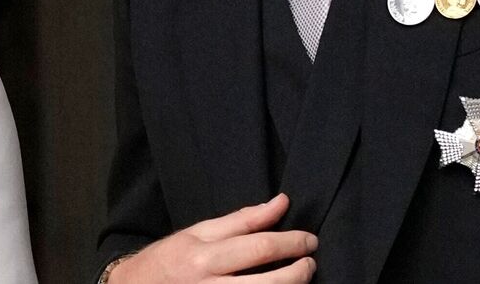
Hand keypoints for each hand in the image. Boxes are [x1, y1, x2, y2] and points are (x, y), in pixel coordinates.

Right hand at [108, 194, 316, 283]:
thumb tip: (279, 203)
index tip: (308, 239)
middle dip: (299, 269)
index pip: (259, 246)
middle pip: (270, 280)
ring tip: (302, 275)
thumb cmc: (168, 259)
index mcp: (204, 256)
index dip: (291, 242)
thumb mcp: (198, 233)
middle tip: (311, 259)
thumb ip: (241, 220)